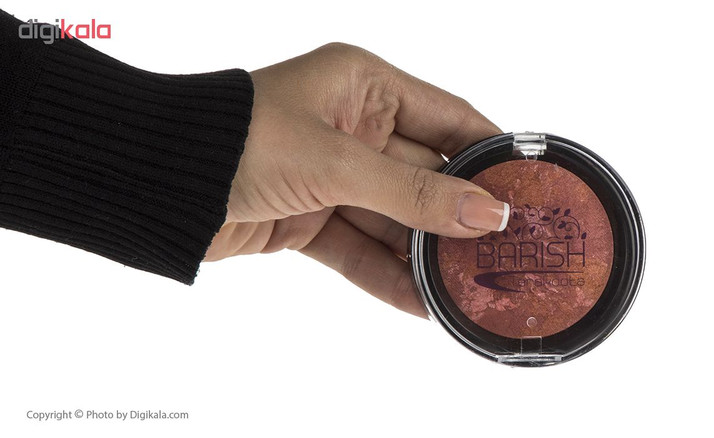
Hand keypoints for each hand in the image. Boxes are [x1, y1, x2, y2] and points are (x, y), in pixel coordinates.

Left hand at [204, 43, 503, 316]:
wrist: (158, 181)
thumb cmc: (237, 139)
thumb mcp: (337, 161)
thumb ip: (412, 191)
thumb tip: (483, 213)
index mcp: (363, 85)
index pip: (447, 116)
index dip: (487, 152)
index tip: (525, 186)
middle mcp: (352, 126)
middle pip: (424, 175)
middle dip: (459, 216)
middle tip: (502, 250)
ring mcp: (331, 176)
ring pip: (393, 219)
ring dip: (424, 254)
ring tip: (466, 288)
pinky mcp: (308, 218)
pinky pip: (358, 249)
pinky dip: (385, 275)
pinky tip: (419, 303)